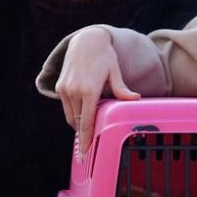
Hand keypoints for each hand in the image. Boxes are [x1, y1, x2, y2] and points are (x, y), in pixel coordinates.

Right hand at [55, 27, 139, 156]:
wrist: (85, 41)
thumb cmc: (104, 56)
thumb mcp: (115, 72)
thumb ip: (121, 90)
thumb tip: (136, 100)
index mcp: (89, 91)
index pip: (87, 123)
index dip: (86, 141)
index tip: (84, 155)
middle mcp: (74, 91)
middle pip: (78, 123)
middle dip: (84, 134)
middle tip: (91, 144)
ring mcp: (65, 89)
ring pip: (71, 116)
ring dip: (79, 123)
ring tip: (90, 124)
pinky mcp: (60, 87)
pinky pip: (67, 107)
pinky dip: (74, 113)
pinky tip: (84, 110)